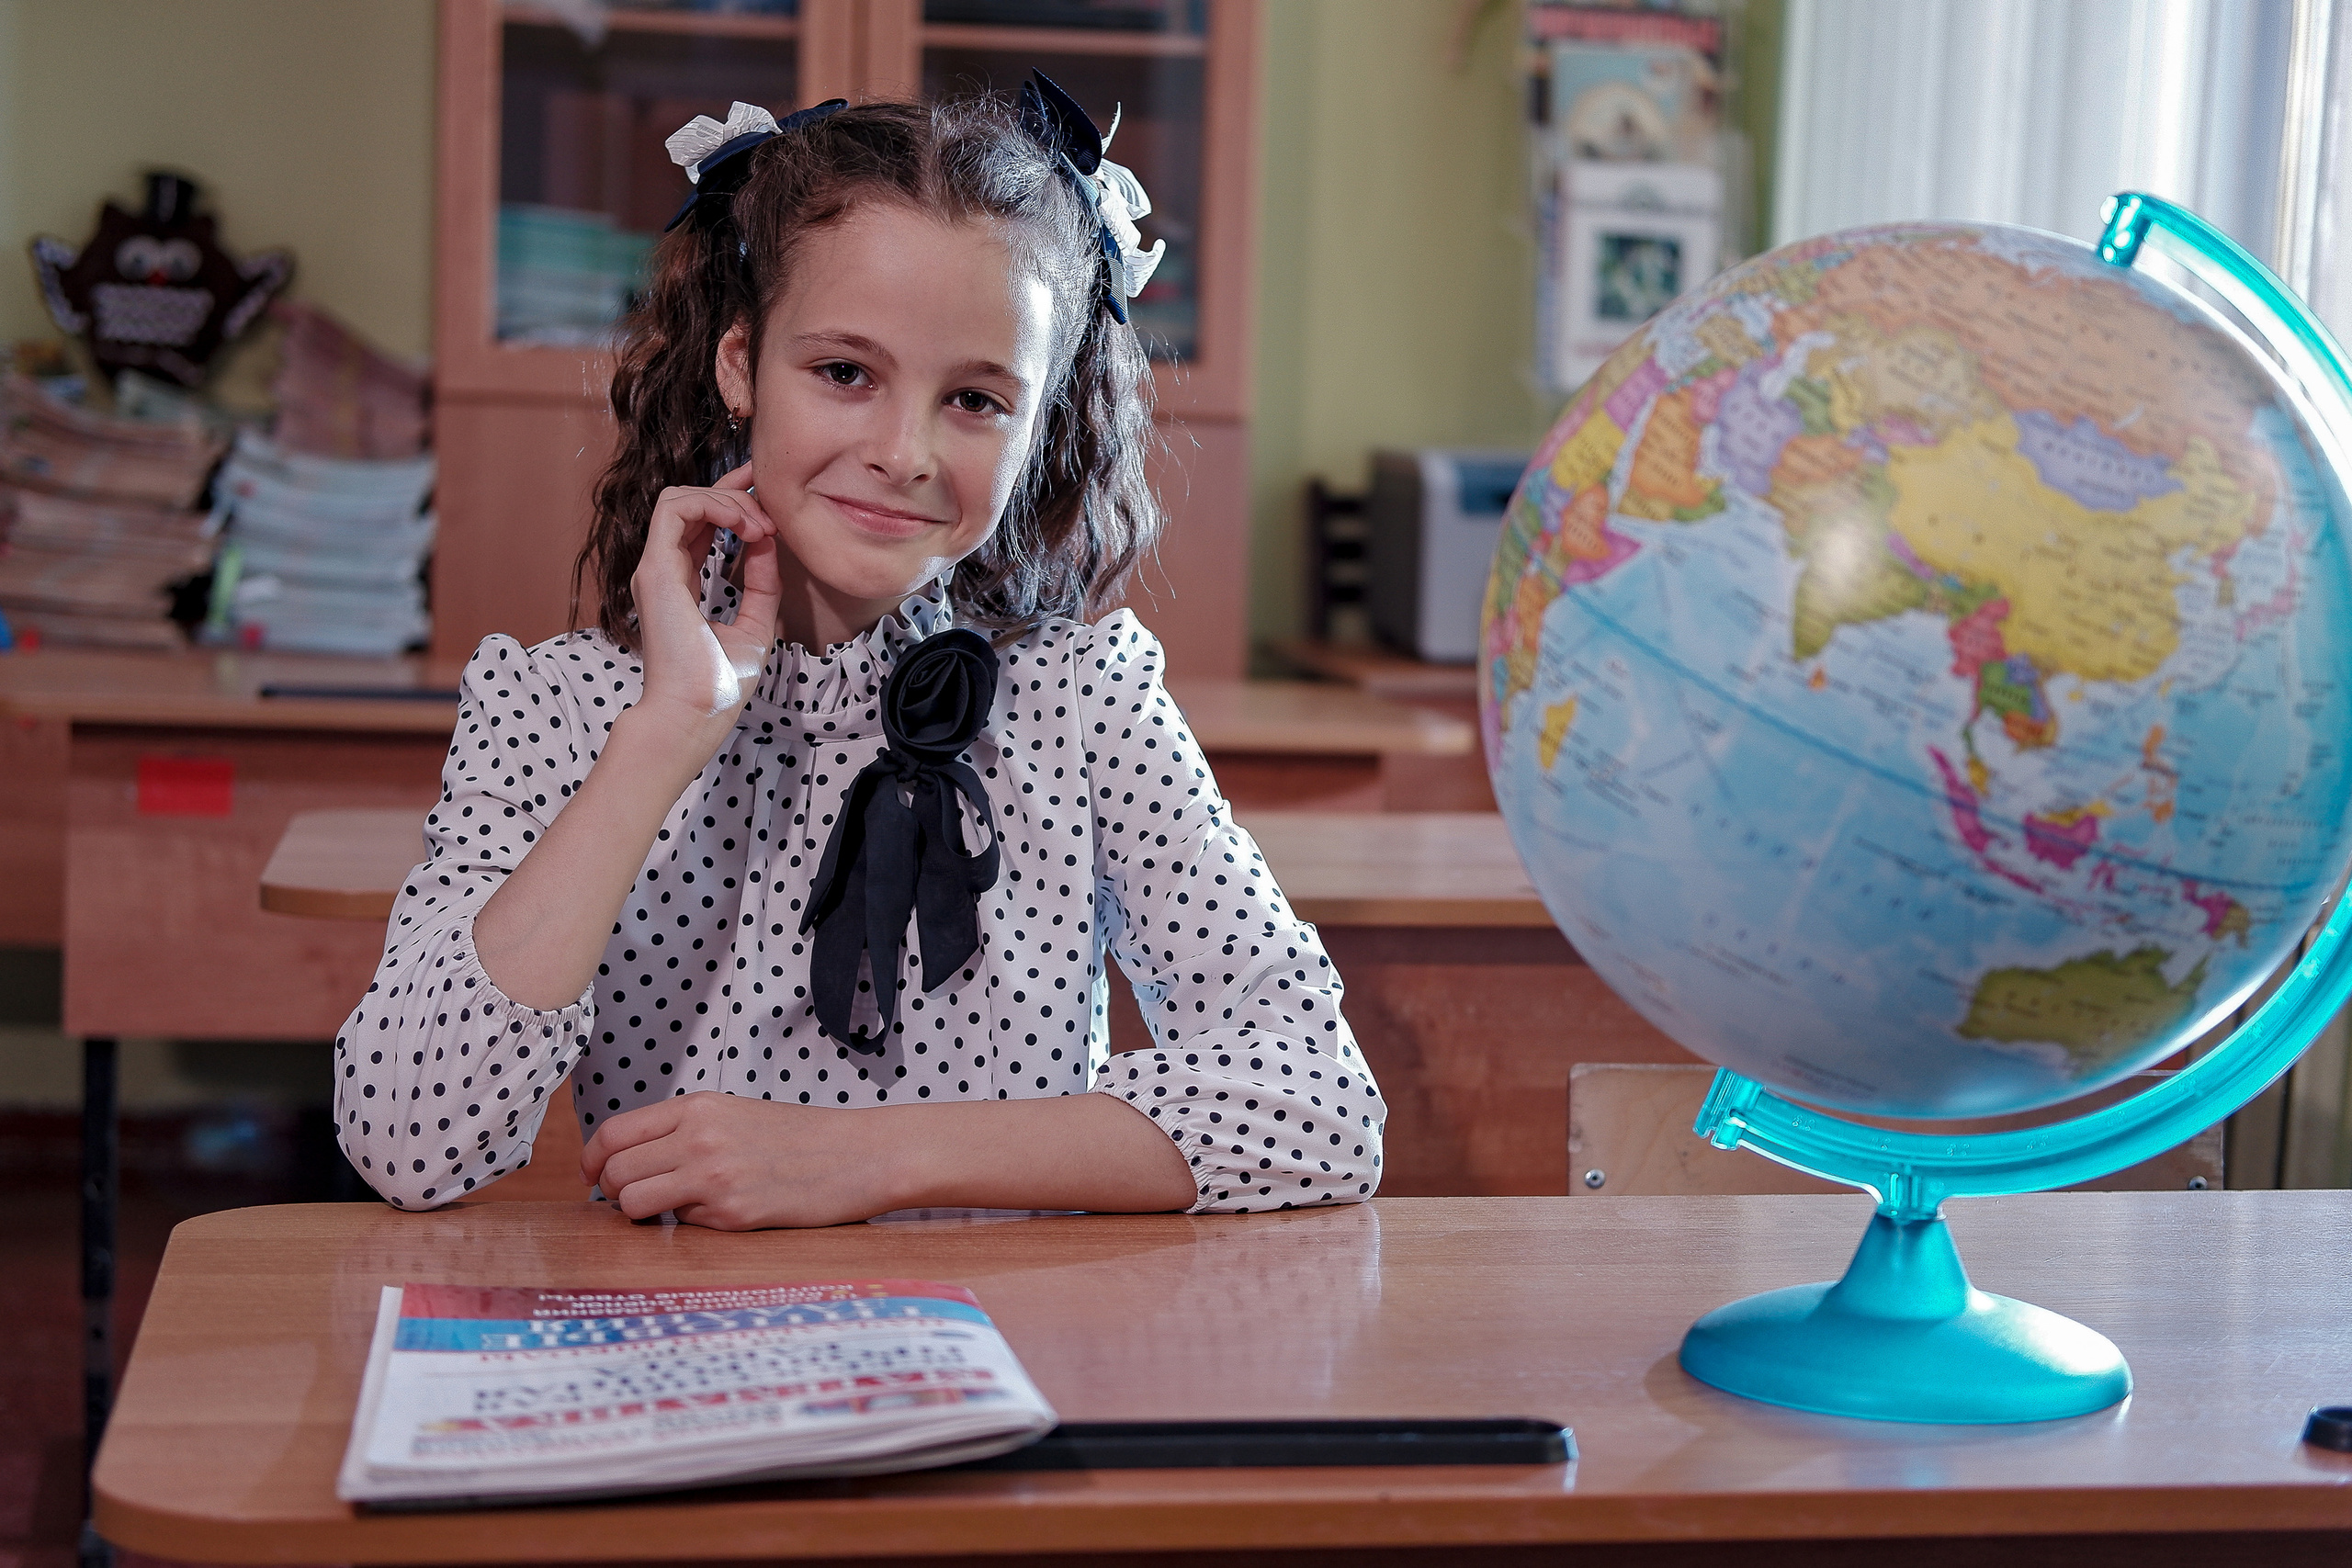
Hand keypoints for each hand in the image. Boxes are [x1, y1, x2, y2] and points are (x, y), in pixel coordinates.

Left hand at [582, 1092, 910, 1228]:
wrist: (859, 1155)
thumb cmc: (800, 1137)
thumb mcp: (736, 1114)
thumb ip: (685, 1131)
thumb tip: (629, 1162)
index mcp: (698, 1107)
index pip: (614, 1134)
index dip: (591, 1160)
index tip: (592, 1176)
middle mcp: (698, 1138)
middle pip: (615, 1172)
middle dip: (613, 1191)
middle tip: (632, 1199)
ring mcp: (713, 1177)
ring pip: (633, 1203)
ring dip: (641, 1212)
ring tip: (672, 1207)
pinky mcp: (731, 1214)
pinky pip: (679, 1224)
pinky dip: (689, 1223)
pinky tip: (722, 1212)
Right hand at [629, 463, 784, 737]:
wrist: (694, 715)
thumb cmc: (720, 683)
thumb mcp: (756, 624)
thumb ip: (761, 583)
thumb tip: (769, 542)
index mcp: (679, 582)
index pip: (699, 523)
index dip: (729, 498)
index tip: (766, 495)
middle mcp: (663, 570)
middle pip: (689, 502)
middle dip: (734, 493)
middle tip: (772, 514)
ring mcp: (655, 568)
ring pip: (679, 498)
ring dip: (726, 500)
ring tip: (760, 526)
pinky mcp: (656, 570)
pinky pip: (674, 509)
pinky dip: (713, 505)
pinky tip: (745, 526)